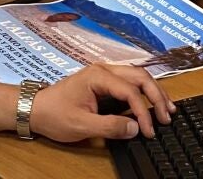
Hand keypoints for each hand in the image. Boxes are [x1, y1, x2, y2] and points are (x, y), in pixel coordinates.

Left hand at [27, 63, 173, 142]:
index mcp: (98, 76)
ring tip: (167, 109)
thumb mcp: (81, 125)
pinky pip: (129, 83)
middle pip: (140, 76)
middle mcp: (103, 70)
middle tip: (168, 116)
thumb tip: (135, 128)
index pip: (131, 91)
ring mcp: (104, 74)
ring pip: (137, 77)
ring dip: (153, 91)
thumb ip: (110, 126)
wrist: (34, 108)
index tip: (149, 131)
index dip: (144, 112)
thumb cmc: (54, 114)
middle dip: (157, 95)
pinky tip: (151, 104)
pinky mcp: (103, 82)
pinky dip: (144, 93)